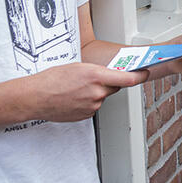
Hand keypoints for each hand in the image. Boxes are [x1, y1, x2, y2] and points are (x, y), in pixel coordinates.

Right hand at [25, 62, 149, 121]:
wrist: (36, 97)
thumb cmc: (52, 79)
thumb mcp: (78, 67)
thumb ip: (97, 71)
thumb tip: (109, 75)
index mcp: (96, 76)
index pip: (127, 78)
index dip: (140, 76)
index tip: (145, 73)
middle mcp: (97, 92)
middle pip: (114, 87)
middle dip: (108, 82)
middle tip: (91, 79)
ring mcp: (93, 106)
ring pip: (102, 97)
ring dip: (95, 93)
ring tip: (75, 89)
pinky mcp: (87, 115)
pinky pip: (94, 106)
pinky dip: (87, 102)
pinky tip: (74, 98)